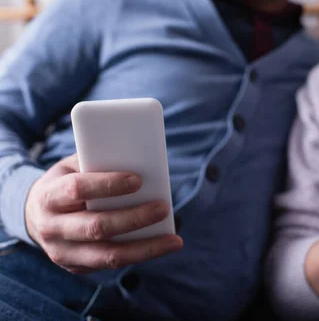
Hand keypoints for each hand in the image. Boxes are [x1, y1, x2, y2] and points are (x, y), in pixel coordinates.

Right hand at [25, 154, 182, 273]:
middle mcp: (51, 228)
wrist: (35, 215)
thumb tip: (141, 161)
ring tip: (174, 240)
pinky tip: (161, 247)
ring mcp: (62, 252)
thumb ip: (99, 164)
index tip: (138, 180)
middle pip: (97, 227)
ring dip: (145, 248)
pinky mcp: (76, 267)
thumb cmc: (65, 183)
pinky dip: (139, 256)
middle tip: (163, 208)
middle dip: (134, 218)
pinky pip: (111, 264)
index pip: (77, 189)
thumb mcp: (72, 167)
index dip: (108, 184)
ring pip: (108, 255)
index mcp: (49, 196)